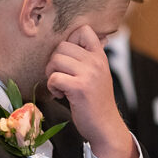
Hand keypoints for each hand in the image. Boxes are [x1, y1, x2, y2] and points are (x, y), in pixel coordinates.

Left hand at [45, 26, 135, 157]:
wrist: (105, 126)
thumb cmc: (97, 102)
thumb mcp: (98, 74)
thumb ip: (91, 58)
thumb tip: (91, 38)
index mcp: (100, 56)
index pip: (83, 30)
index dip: (69, 41)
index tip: (69, 58)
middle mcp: (96, 62)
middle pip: (62, 46)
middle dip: (54, 62)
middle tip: (60, 76)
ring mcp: (88, 74)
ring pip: (56, 60)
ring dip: (52, 74)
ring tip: (60, 86)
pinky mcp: (79, 88)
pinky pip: (54, 77)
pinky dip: (52, 86)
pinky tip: (60, 94)